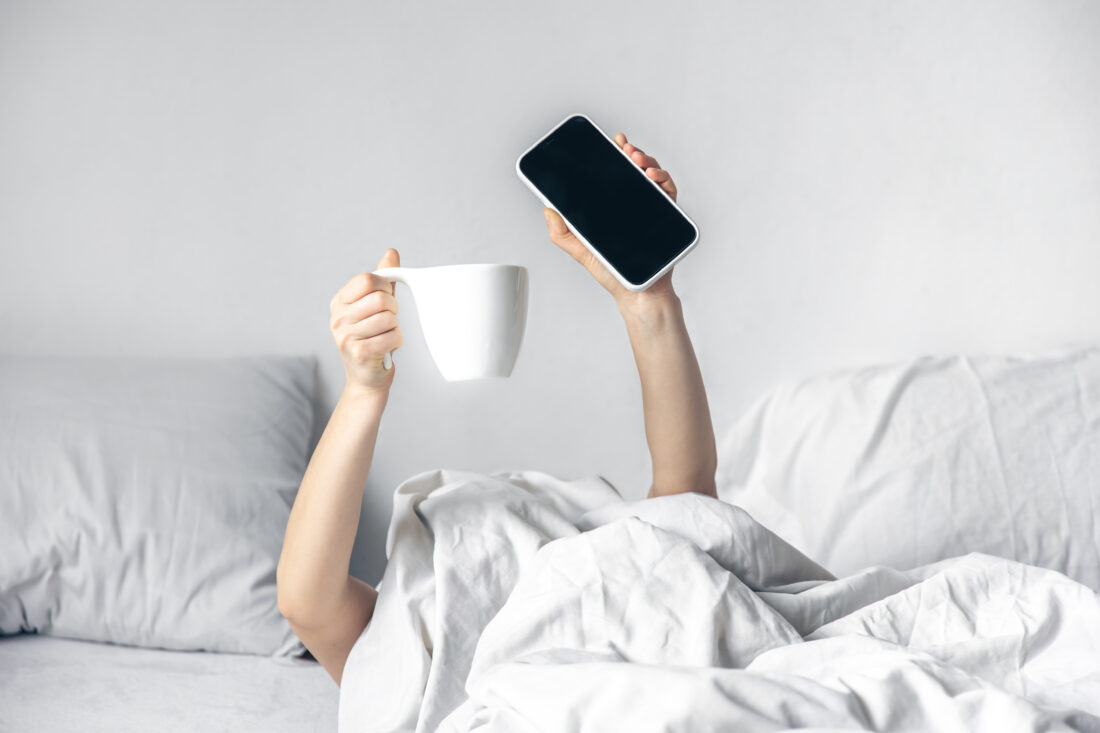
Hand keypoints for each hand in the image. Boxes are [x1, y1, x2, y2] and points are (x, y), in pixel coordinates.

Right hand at [329, 249, 403, 396]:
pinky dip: (397, 342)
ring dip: (395, 328)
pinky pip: (392, 337)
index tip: (385, 299)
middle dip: (393, 309)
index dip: (384, 287)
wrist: (366, 378)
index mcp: (339, 302)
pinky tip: (387, 347)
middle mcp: (337, 318)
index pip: (367, 280)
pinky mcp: (359, 353)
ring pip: (389, 318)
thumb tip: (391, 252)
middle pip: (380, 299)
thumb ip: (383, 280)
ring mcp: (345, 336)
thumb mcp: (375, 306)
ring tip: (385, 335)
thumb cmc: (373, 338)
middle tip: (389, 320)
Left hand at [543, 131, 679, 308]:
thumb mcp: (580, 251)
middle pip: (634, 170)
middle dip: (632, 153)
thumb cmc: (612, 272)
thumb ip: (562, 233)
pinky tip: (652, 178)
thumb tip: (547, 209)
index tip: (612, 142)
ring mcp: (651, 209)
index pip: (613, 175)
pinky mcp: (667, 217)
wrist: (638, 292)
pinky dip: (664, 180)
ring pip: (652, 176)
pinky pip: (669, 192)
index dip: (614, 155)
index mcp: (612, 207)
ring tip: (637, 161)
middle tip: (625, 149)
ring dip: (647, 162)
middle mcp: (632, 204)